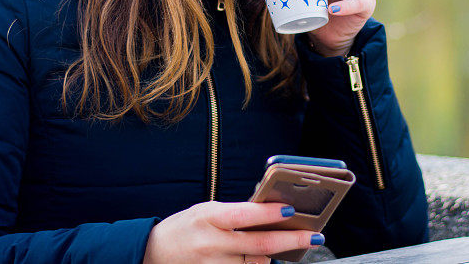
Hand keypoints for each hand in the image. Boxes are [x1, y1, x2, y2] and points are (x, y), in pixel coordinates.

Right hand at [143, 201, 323, 263]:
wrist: (153, 253)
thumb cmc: (185, 227)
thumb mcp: (207, 210)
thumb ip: (235, 212)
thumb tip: (270, 212)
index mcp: (208, 217)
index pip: (244, 214)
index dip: (269, 214)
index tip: (292, 211)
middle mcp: (211, 243)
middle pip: (258, 245)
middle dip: (291, 240)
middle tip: (315, 236)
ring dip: (277, 256)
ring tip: (294, 246)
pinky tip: (268, 260)